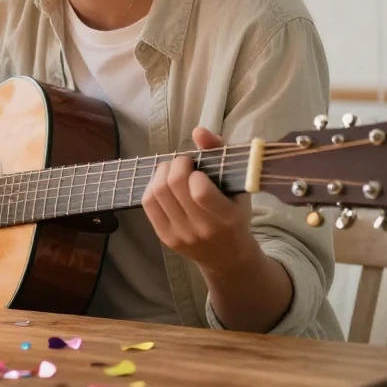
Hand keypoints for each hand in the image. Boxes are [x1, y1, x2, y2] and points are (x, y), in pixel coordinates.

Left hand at [141, 127, 258, 272]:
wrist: (228, 256)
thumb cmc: (235, 214)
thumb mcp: (238, 186)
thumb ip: (220, 154)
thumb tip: (198, 130)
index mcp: (226, 218)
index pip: (200, 192)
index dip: (193, 172)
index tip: (198, 167)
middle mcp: (202, 229)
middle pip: (173, 188)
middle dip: (175, 165)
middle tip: (183, 162)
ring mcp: (181, 235)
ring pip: (157, 194)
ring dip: (161, 173)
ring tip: (173, 170)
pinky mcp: (165, 238)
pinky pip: (148, 204)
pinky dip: (152, 187)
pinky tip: (164, 183)